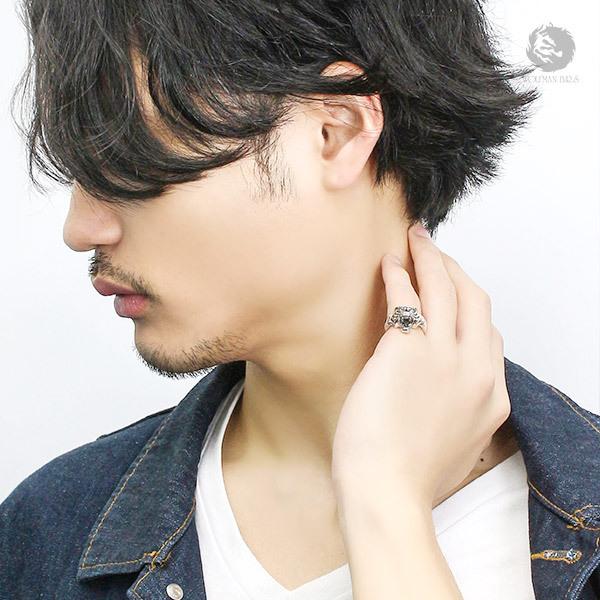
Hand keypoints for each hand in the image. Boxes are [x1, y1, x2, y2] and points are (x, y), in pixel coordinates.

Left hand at [331, 222, 510, 509]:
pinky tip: (388, 263)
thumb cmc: (410, 478)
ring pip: (446, 288)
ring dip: (431, 257)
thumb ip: (460, 413)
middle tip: (436, 252)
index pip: (490, 336)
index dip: (470, 307)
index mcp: (492, 397)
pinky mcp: (407, 350)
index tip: (454, 293)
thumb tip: (444, 398)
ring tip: (415, 239)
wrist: (388, 495)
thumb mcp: (456, 446)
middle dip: (456, 269)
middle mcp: (476, 370)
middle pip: (476, 301)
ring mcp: (445, 357)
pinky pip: (406, 298)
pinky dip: (398, 274)